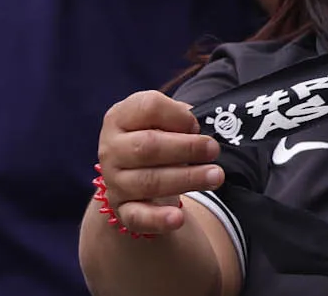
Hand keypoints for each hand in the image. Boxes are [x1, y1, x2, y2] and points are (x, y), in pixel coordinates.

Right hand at [93, 90, 221, 240]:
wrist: (136, 171)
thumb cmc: (159, 135)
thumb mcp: (165, 118)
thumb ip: (179, 116)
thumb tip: (196, 127)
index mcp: (120, 117)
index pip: (148, 107)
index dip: (178, 114)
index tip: (197, 124)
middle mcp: (111, 149)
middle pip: (147, 147)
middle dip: (187, 148)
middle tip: (214, 150)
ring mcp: (114, 181)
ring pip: (149, 182)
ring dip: (187, 179)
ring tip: (216, 176)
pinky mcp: (122, 209)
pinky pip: (137, 217)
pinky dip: (157, 219)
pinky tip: (177, 219)